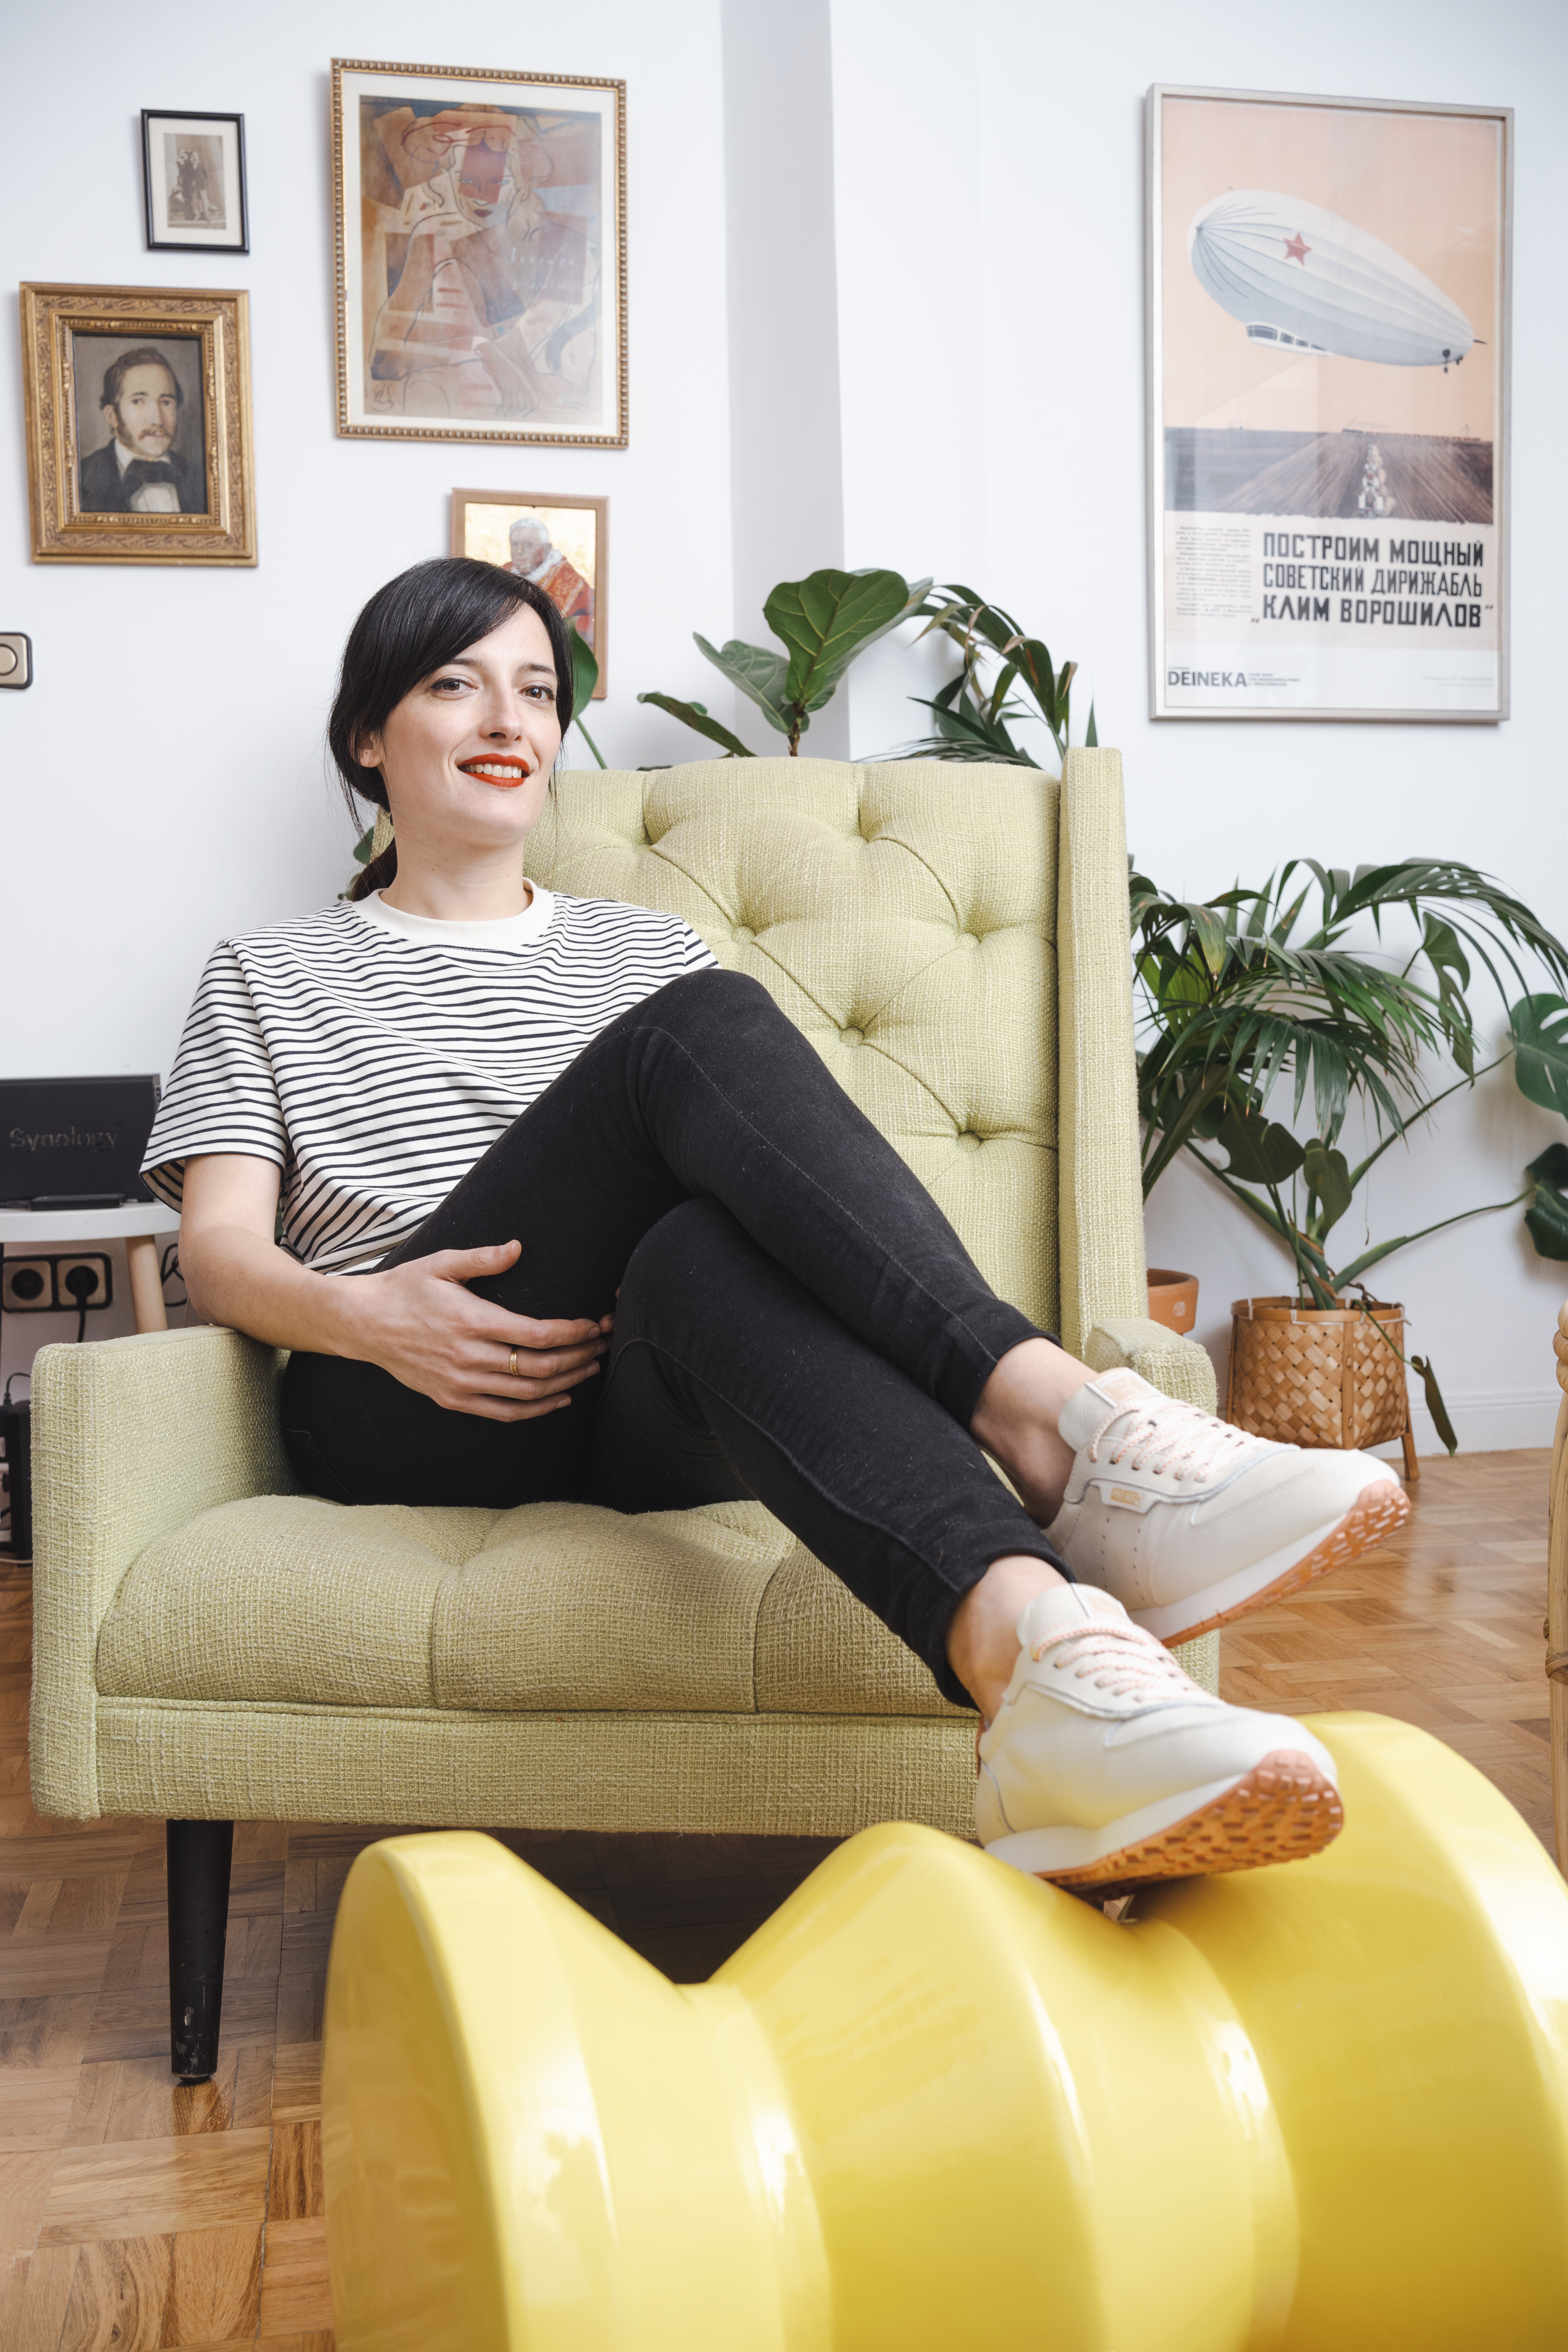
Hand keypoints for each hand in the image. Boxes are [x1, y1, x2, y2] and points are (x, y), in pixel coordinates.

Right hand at [343, 1240, 611, 1421]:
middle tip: (603, 1346)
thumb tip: (518, 1248)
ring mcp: (460, 1382)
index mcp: (471, 1320)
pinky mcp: (452, 1399)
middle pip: (539, 1366)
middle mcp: (469, 1356)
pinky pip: (503, 1413)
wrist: (363, 1324)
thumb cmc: (405, 1288)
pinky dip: (535, 1409)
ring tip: (589, 1368)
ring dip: (565, 1382)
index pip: (537, 1334)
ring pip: (526, 1393)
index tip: (593, 1324)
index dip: (573, 1332)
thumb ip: (483, 1258)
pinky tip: (558, 1398)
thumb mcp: (441, 1263)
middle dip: (578, 1357)